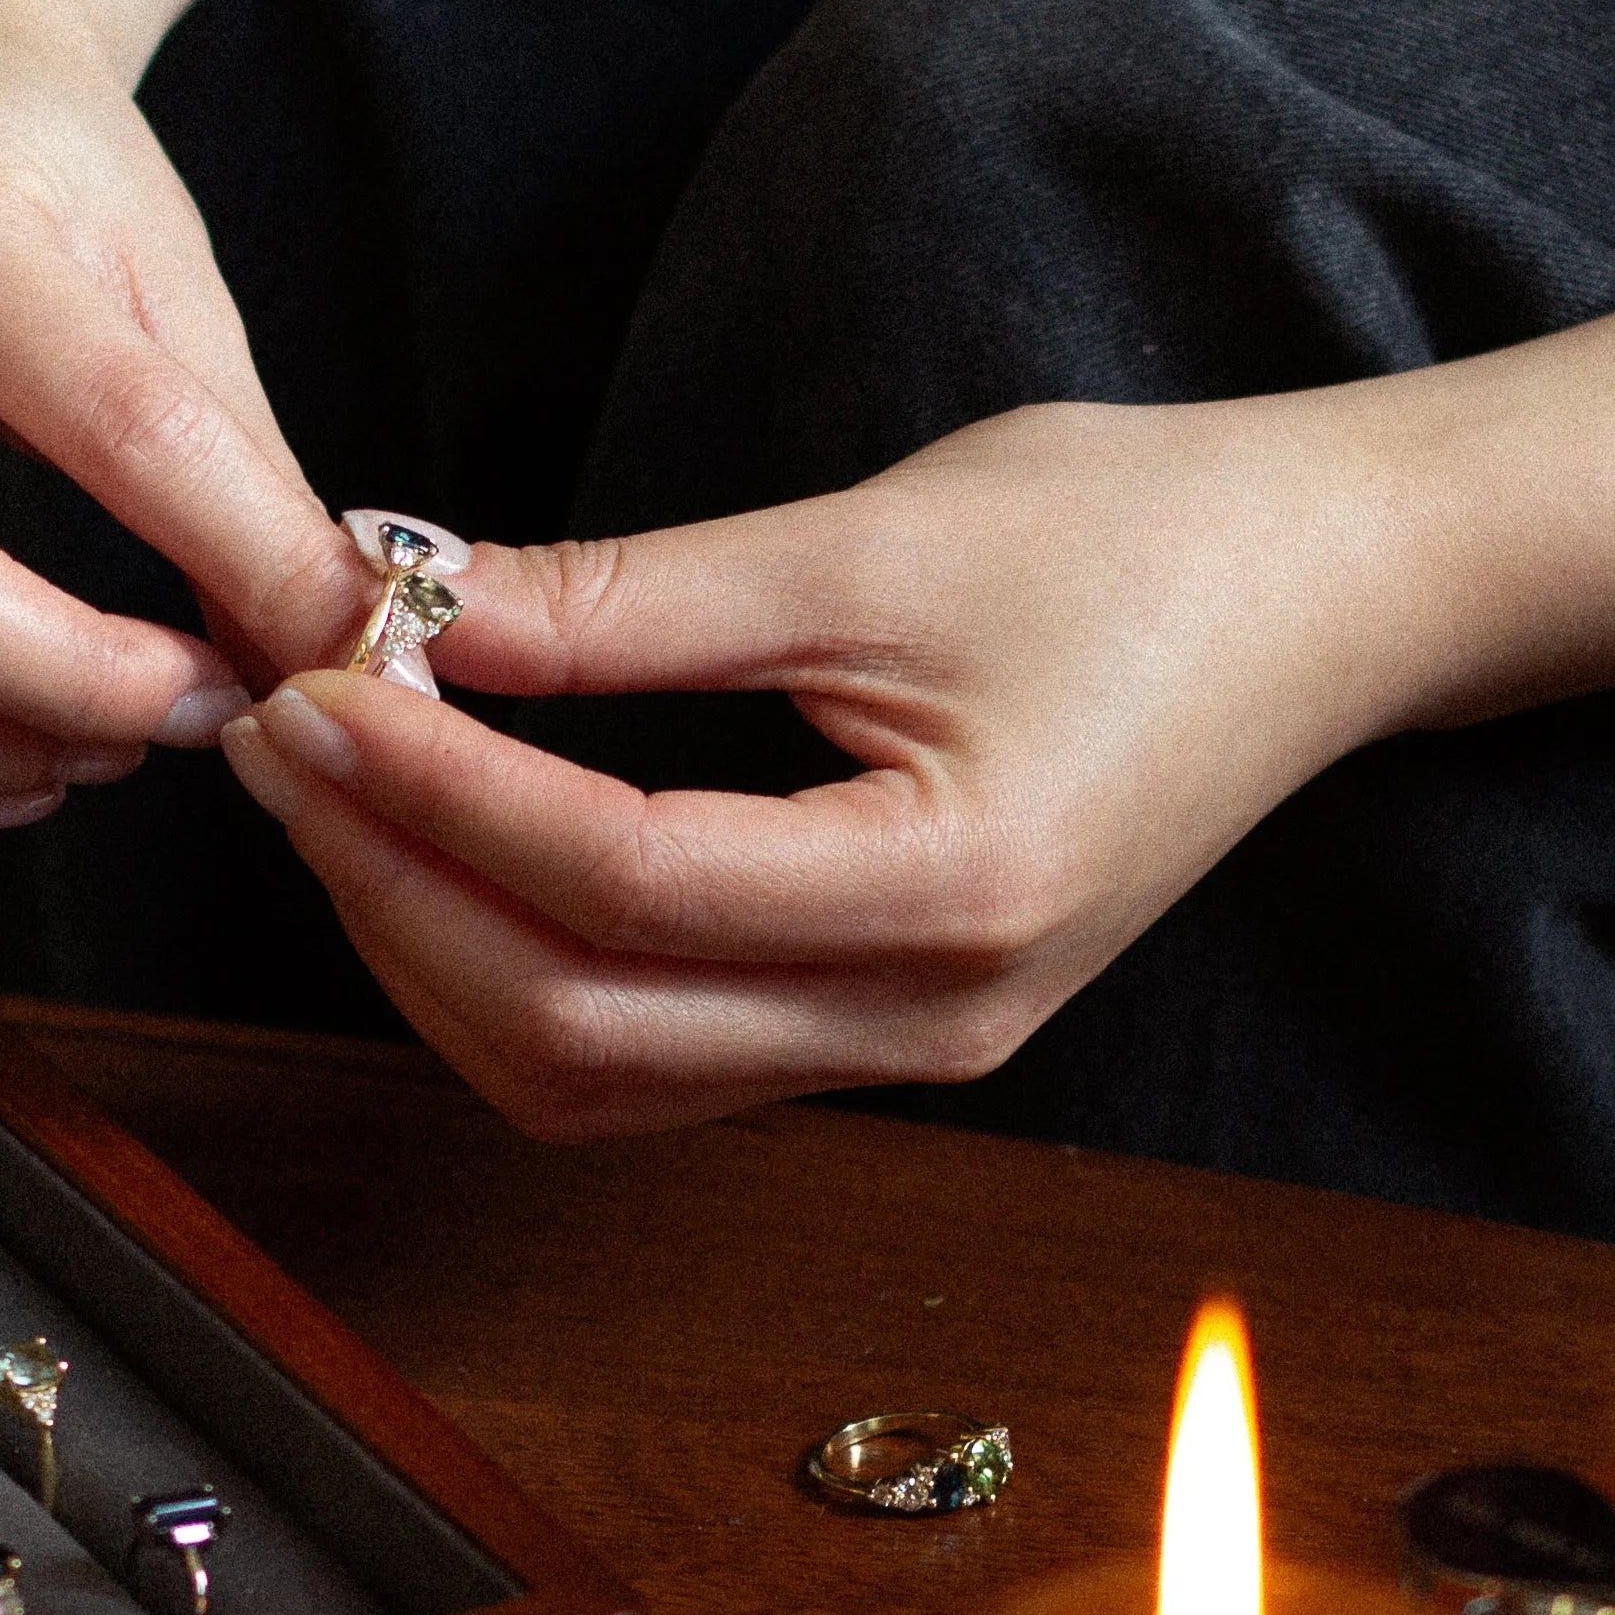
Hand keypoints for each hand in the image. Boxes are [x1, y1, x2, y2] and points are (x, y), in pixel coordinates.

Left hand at [219, 393, 1432, 1134]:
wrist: (1329, 606)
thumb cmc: (1147, 539)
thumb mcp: (875, 537)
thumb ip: (633, 599)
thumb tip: (410, 609)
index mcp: (951, 896)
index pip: (622, 885)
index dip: (438, 791)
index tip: (313, 680)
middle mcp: (925, 1020)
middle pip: (577, 1033)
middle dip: (397, 891)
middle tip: (285, 733)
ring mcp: (907, 1051)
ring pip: (595, 1077)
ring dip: (439, 949)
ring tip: (345, 787)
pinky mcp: (884, 1034)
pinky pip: (654, 1058)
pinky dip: (524, 970)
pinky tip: (458, 846)